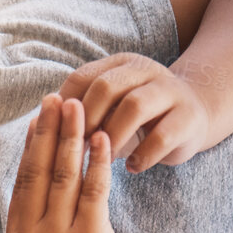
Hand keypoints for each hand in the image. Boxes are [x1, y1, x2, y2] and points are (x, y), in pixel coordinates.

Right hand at [6, 95, 140, 232]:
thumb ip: (38, 211)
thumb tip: (38, 158)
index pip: (22, 182)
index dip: (32, 145)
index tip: (40, 116)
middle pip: (38, 174)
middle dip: (49, 132)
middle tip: (57, 98)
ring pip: (64, 178)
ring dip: (72, 138)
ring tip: (79, 107)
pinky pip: (93, 192)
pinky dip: (97, 161)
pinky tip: (102, 138)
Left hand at [59, 53, 213, 170]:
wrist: (193, 115)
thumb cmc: (136, 120)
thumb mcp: (108, 109)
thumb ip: (80, 113)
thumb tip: (39, 126)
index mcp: (119, 65)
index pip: (82, 77)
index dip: (64, 109)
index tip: (54, 137)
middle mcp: (145, 71)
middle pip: (107, 87)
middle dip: (86, 121)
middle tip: (77, 152)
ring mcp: (170, 92)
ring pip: (135, 106)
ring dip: (113, 137)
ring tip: (103, 161)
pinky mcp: (189, 118)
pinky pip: (163, 136)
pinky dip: (143, 155)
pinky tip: (132, 168)